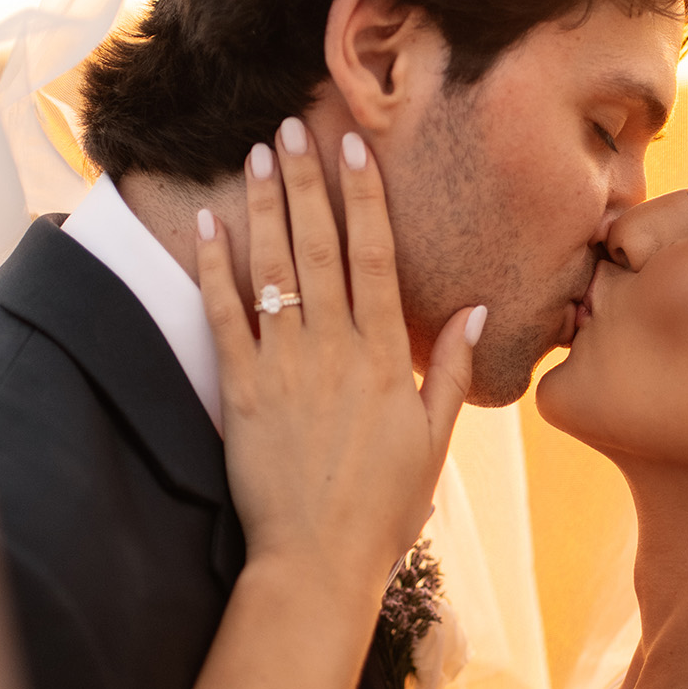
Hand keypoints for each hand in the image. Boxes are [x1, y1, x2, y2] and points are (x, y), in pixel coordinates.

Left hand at [196, 120, 482, 597]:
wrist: (318, 561)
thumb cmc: (383, 509)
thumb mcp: (433, 440)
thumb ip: (448, 370)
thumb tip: (479, 310)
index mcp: (383, 358)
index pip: (374, 257)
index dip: (364, 197)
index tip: (354, 148)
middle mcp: (333, 350)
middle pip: (320, 246)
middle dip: (306, 181)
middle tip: (291, 127)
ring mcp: (283, 367)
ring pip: (273, 268)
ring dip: (265, 206)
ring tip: (256, 155)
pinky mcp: (240, 392)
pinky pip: (225, 316)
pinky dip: (214, 267)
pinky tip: (208, 224)